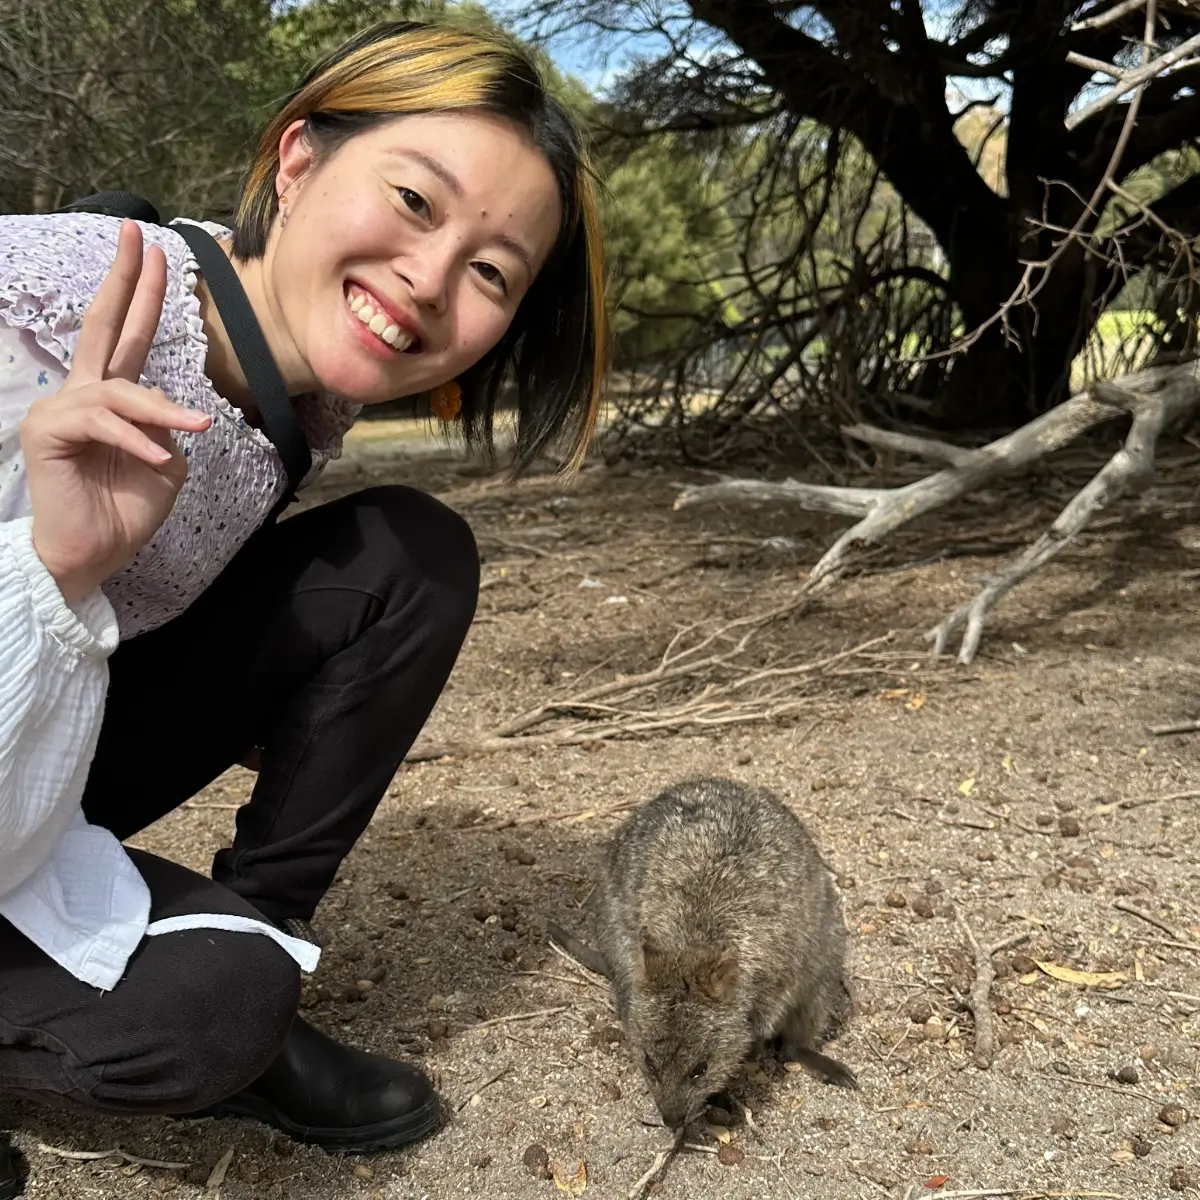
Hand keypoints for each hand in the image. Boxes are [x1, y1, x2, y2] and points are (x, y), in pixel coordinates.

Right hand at [20, 220, 212, 604]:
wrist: (92, 554)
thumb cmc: (127, 511)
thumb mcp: (166, 462)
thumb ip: (168, 426)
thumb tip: (172, 407)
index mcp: (113, 398)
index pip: (128, 336)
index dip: (140, 294)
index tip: (156, 251)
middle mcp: (83, 393)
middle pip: (105, 325)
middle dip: (125, 280)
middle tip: (137, 235)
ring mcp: (62, 408)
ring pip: (121, 389)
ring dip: (160, 410)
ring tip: (191, 428)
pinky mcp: (49, 430)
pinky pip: (103, 421)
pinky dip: (136, 439)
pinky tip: (155, 458)